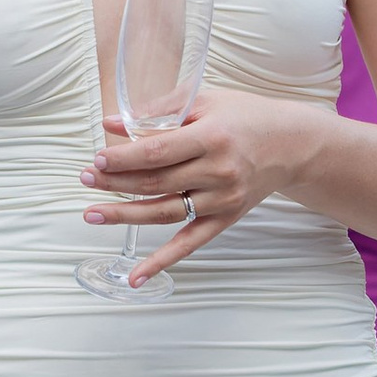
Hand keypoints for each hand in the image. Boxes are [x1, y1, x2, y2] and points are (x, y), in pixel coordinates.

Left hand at [82, 89, 311, 281]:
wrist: (292, 144)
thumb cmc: (246, 116)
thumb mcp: (205, 101)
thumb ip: (158, 111)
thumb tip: (111, 125)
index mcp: (212, 137)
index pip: (157, 151)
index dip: (124, 158)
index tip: (97, 159)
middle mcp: (218, 171)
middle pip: (156, 183)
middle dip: (115, 182)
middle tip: (84, 179)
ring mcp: (223, 200)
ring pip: (165, 212)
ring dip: (125, 216)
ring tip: (92, 214)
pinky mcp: (226, 218)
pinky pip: (190, 243)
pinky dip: (162, 261)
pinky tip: (136, 275)